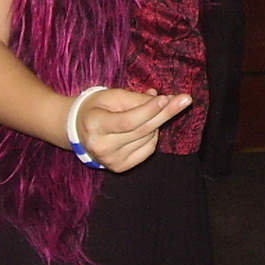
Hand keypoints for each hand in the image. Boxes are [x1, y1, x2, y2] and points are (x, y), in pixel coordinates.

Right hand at [71, 87, 191, 172]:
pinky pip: (148, 150)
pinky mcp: (119, 167)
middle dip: (165, 114)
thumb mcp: (112, 96)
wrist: (79, 129)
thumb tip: (165, 101)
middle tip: (185, 100)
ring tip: (149, 113)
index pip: (127, 121)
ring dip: (156, 123)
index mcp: (94, 125)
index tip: (166, 99)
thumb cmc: (97, 108)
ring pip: (148, 139)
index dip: (148, 110)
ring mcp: (110, 160)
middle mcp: (101, 147)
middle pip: (142, 130)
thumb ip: (137, 99)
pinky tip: (145, 128)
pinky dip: (152, 137)